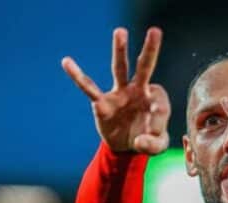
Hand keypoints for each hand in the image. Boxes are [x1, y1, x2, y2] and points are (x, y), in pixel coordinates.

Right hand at [61, 27, 170, 153]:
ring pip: (120, 69)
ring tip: (120, 32)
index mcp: (156, 99)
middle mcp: (139, 90)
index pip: (159, 103)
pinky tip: (67, 62)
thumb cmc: (147, 140)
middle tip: (155, 31)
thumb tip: (139, 141)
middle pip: (145, 67)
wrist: (127, 146)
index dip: (157, 119)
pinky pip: (90, 88)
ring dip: (120, 51)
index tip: (151, 134)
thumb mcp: (157, 146)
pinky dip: (78, 76)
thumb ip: (153, 145)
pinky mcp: (103, 103)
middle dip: (150, 50)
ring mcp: (120, 94)